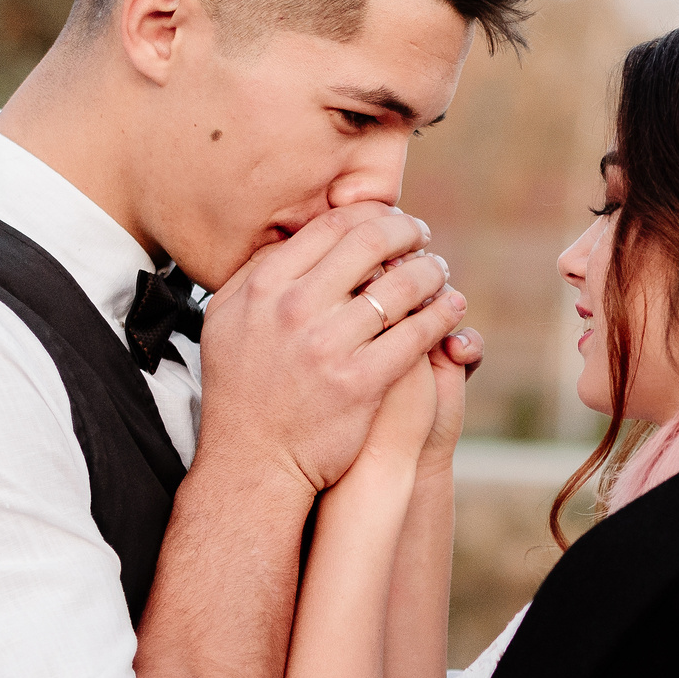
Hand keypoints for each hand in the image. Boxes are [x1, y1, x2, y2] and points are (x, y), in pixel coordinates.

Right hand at [192, 204, 467, 492]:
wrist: (253, 462)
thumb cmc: (241, 390)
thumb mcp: (226, 320)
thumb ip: (255, 273)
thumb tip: (291, 234)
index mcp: (263, 286)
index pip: (331, 226)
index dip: (371, 214)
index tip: (389, 219)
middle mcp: (293, 309)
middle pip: (370, 243)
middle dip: (407, 232)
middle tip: (423, 237)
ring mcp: (327, 346)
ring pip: (401, 286)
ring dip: (431, 272)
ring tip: (440, 272)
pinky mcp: (360, 382)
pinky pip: (415, 334)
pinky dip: (441, 314)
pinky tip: (452, 308)